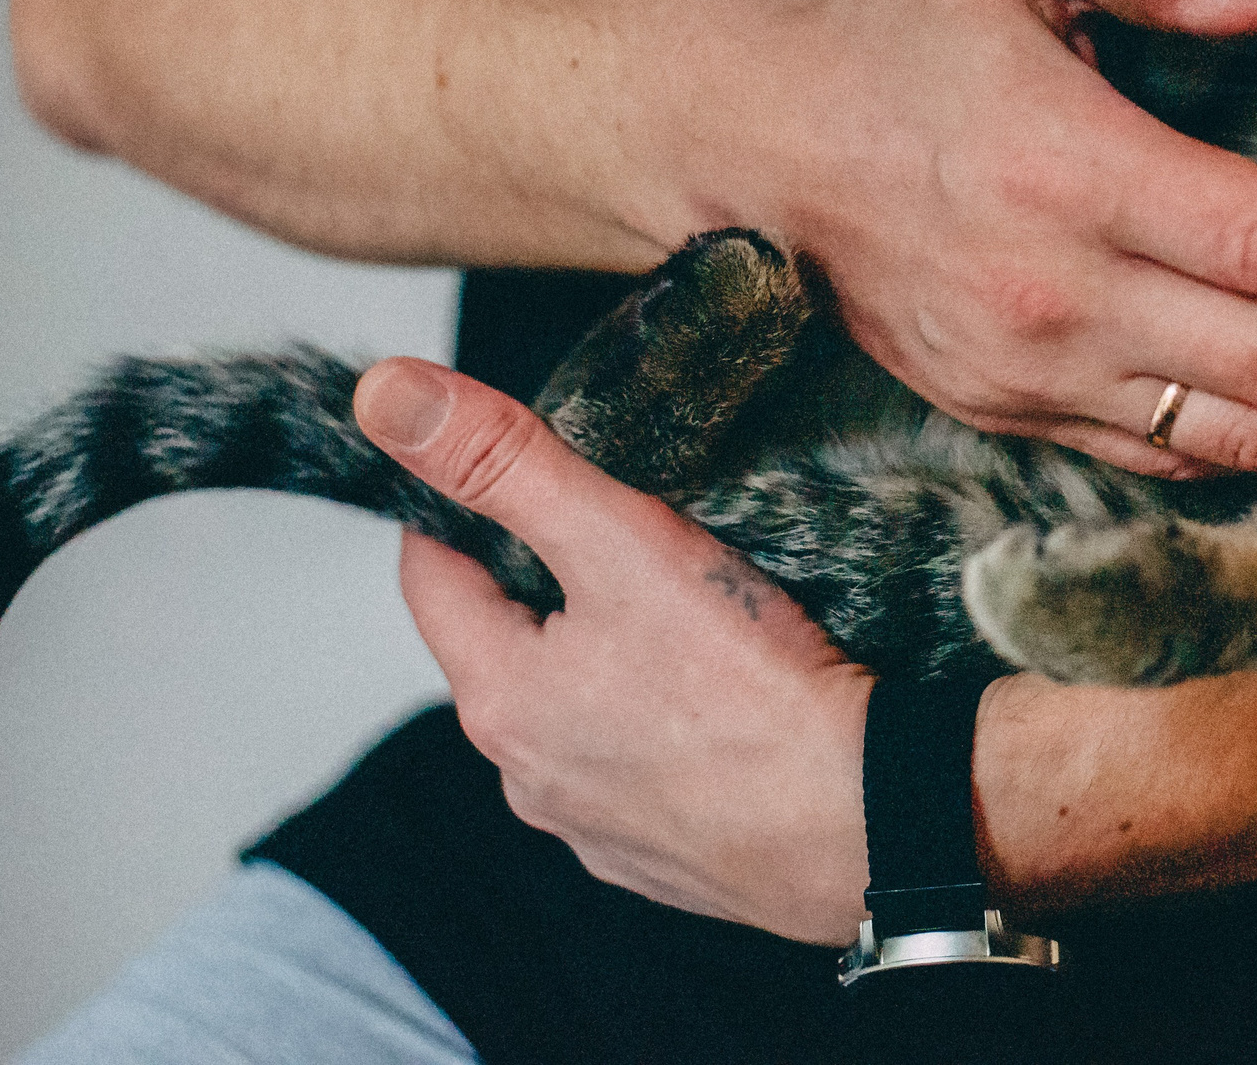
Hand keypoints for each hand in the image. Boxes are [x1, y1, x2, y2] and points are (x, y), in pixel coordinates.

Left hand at [360, 356, 876, 945]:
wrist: (867, 820)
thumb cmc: (750, 689)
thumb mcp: (619, 540)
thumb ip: (504, 462)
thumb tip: (389, 398)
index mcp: (499, 698)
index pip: (430, 577)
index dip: (455, 507)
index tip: (498, 465)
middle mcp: (529, 778)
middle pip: (504, 647)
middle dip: (541, 583)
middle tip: (613, 527)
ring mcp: (599, 829)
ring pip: (573, 715)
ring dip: (601, 662)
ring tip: (679, 613)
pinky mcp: (671, 858)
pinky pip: (640, 774)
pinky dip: (661, 729)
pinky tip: (723, 701)